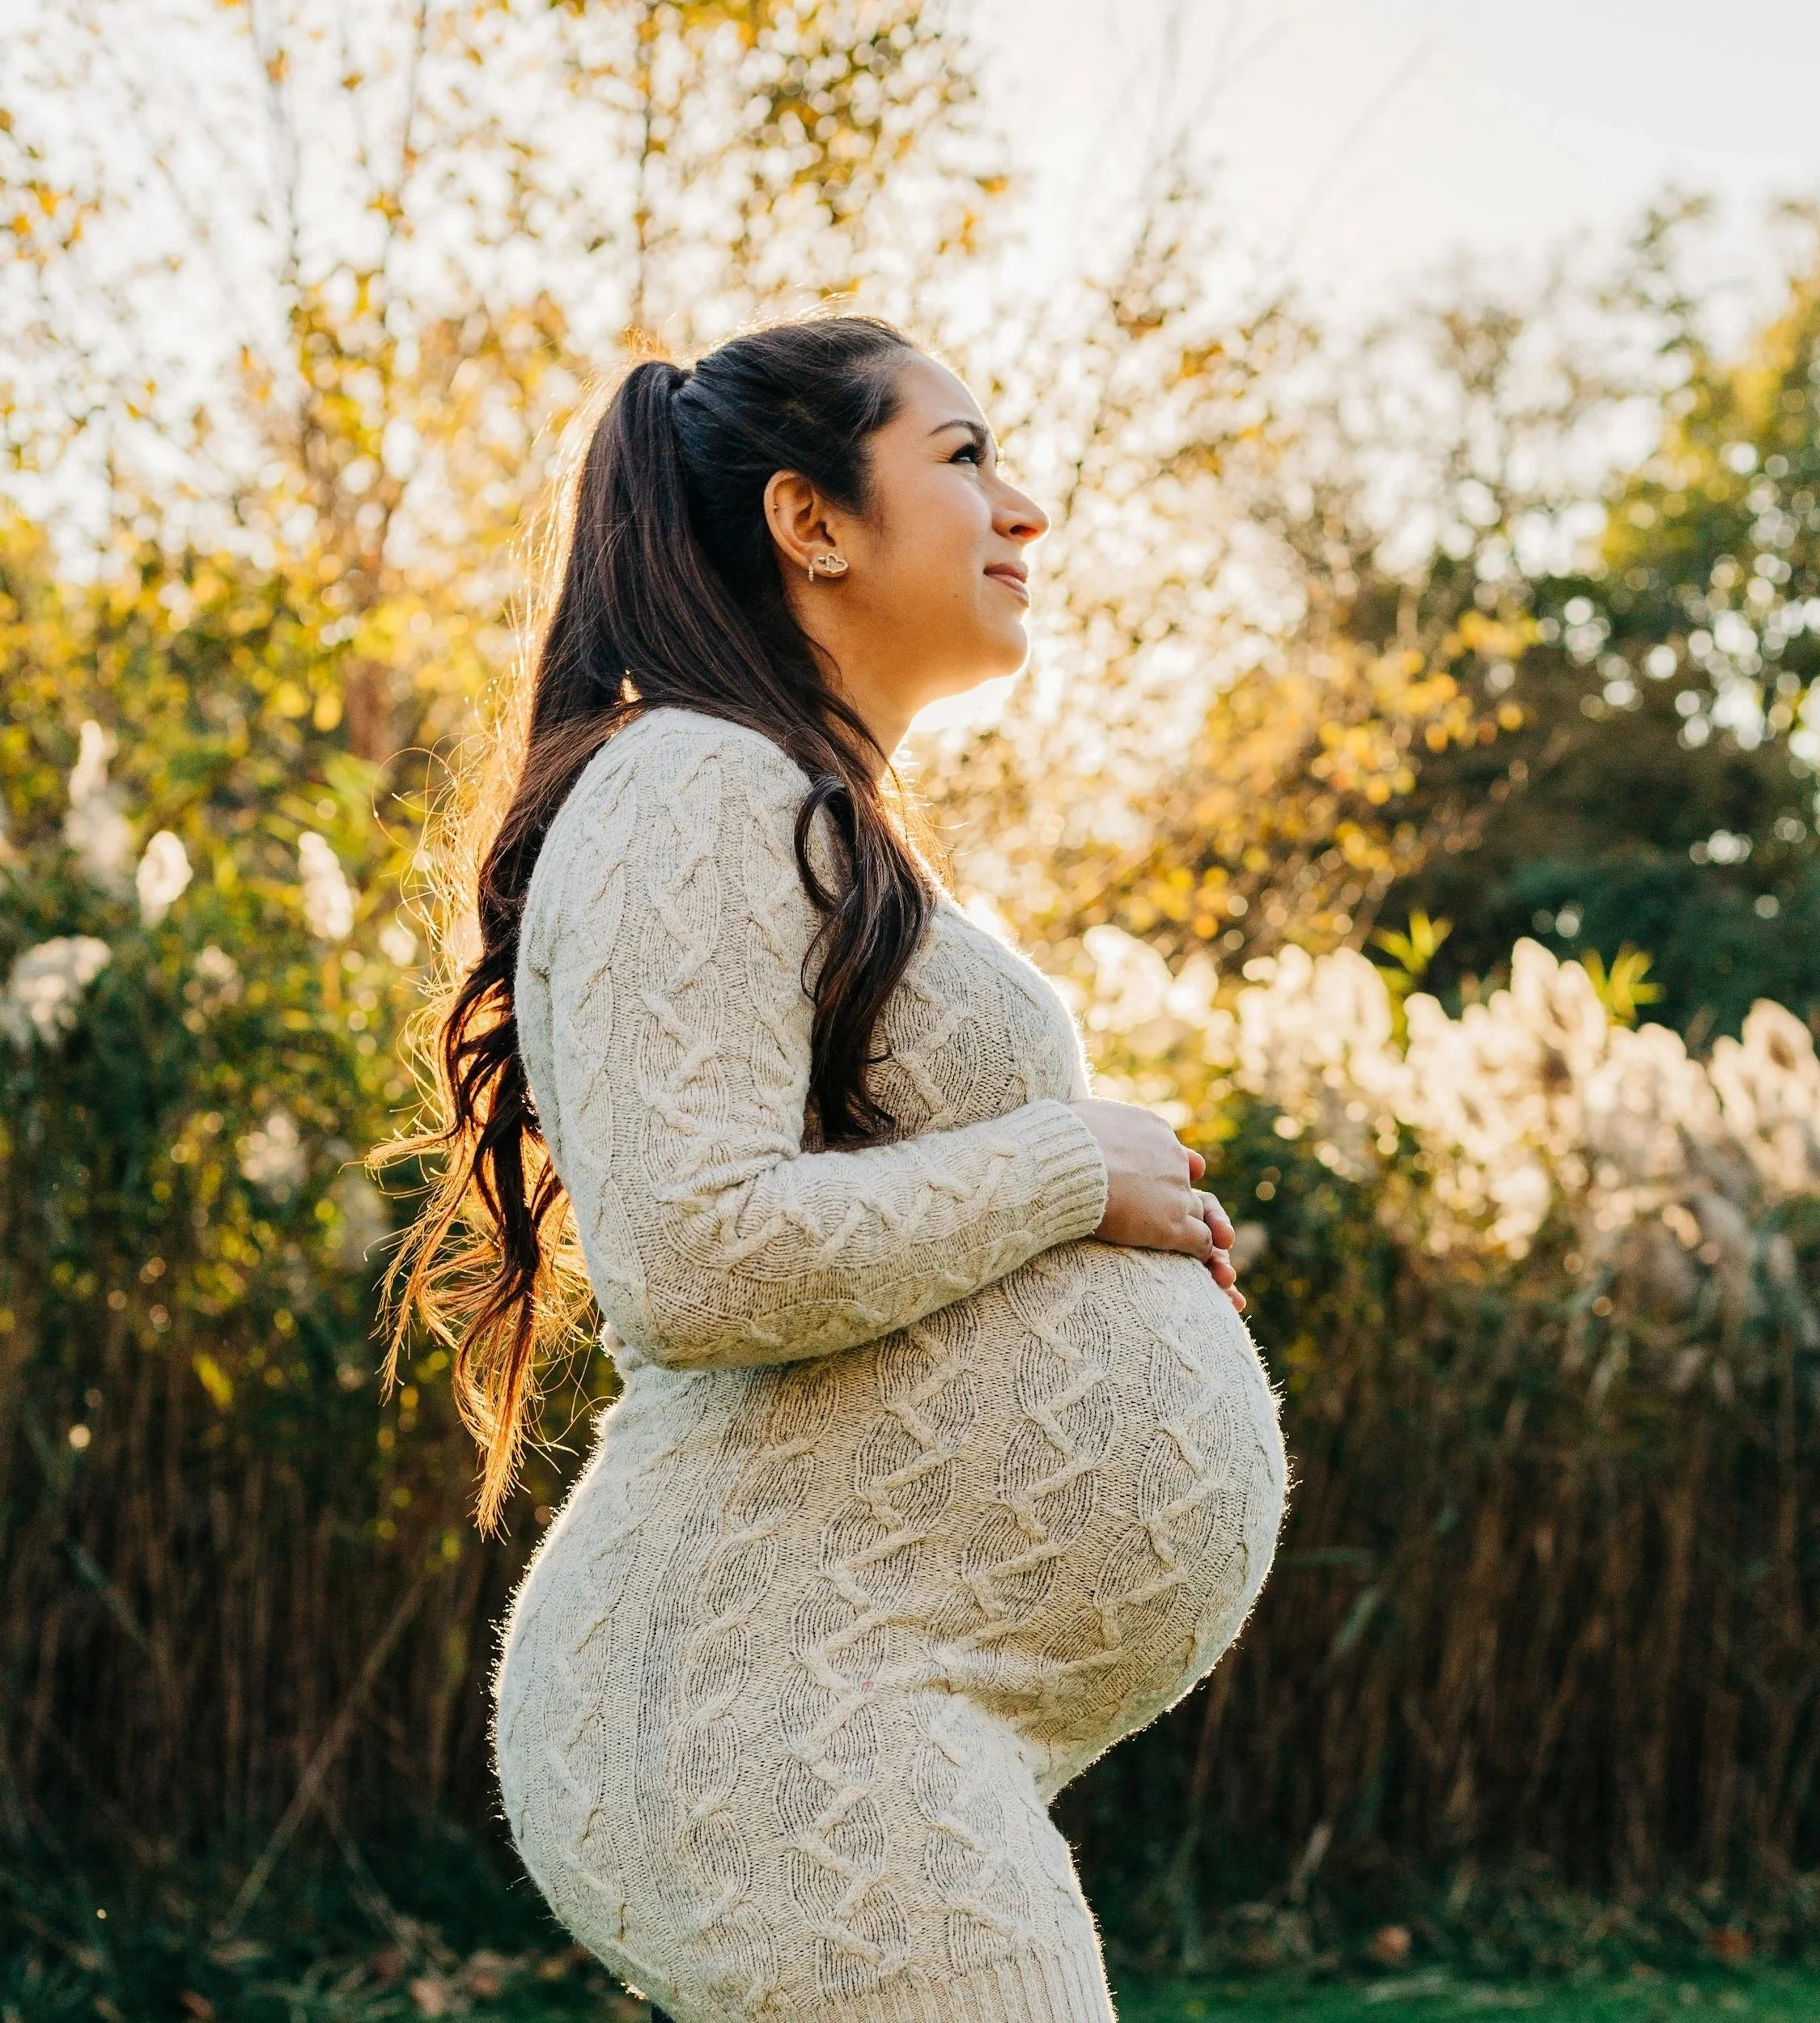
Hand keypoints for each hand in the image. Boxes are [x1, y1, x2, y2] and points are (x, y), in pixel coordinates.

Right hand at [1066, 1099, 1246, 1310]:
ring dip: (1202, 1234)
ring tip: (1199, 1254)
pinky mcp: (1173, 1224)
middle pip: (1189, 1184)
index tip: (1163, 1184)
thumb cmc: (1059, 1140)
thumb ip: (1096, 1121)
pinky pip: (1201, 1241)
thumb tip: (1079, 1119)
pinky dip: (1202, 1255)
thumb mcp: (1081, 1113)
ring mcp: (1176, 1191)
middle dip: (1188, 1204)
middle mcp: (1173, 1157)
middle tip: (1186, 1223)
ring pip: (1201, 1216)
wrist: (1065, 1163)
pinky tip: (1196, 1267)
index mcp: (1152, 1130)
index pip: (1172, 1154)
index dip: (1168, 1173)